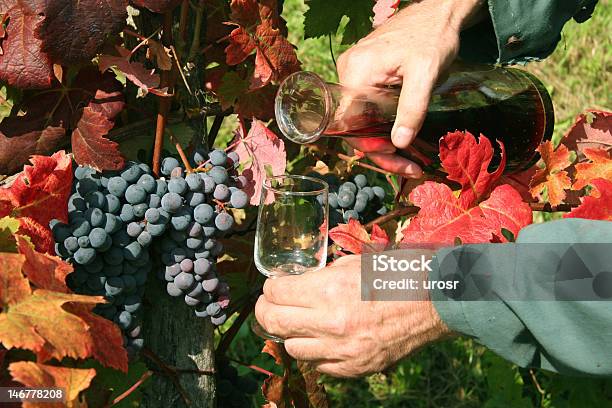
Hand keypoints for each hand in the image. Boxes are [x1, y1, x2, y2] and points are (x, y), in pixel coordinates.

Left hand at [255, 254, 450, 376]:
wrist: (437, 300)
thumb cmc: (396, 272)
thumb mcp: (353, 263)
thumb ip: (321, 277)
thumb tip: (296, 284)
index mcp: (329, 291)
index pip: (277, 293)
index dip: (270, 288)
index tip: (273, 286)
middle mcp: (331, 324)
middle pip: (275, 323)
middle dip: (265, 312)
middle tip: (268, 305)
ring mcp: (344, 351)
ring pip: (293, 348)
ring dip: (291, 333)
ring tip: (299, 321)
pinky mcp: (356, 368)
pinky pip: (320, 364)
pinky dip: (316, 350)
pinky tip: (324, 337)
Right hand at [337, 0, 484, 177]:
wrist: (438, 13)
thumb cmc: (433, 37)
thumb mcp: (427, 74)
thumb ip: (412, 108)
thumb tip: (400, 143)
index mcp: (356, 72)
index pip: (351, 124)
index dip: (371, 148)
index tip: (399, 161)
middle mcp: (348, 73)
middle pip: (356, 126)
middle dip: (382, 151)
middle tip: (411, 167)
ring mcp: (354, 74)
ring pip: (362, 120)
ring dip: (383, 142)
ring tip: (410, 160)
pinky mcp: (364, 76)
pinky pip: (367, 109)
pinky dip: (383, 127)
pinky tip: (402, 139)